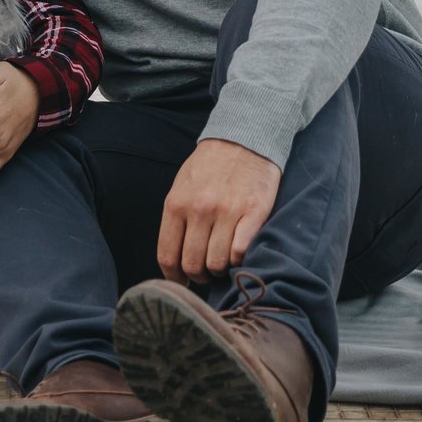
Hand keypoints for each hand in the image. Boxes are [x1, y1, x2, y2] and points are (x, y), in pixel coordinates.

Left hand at [158, 139, 281, 283]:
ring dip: (219, 271)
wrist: (244, 138)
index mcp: (177, 204)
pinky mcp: (254, 212)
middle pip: (192, 264)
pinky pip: (240, 252)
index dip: (174, 278)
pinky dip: (238, 260)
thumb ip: (177, 219)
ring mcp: (227, 211)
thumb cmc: (210, 167)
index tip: (182, 282)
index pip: (168, 255)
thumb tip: (174, 260)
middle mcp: (200, 209)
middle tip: (206, 273)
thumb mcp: (181, 186)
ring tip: (223, 263)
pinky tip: (238, 252)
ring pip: (216, 263)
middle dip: (198, 276)